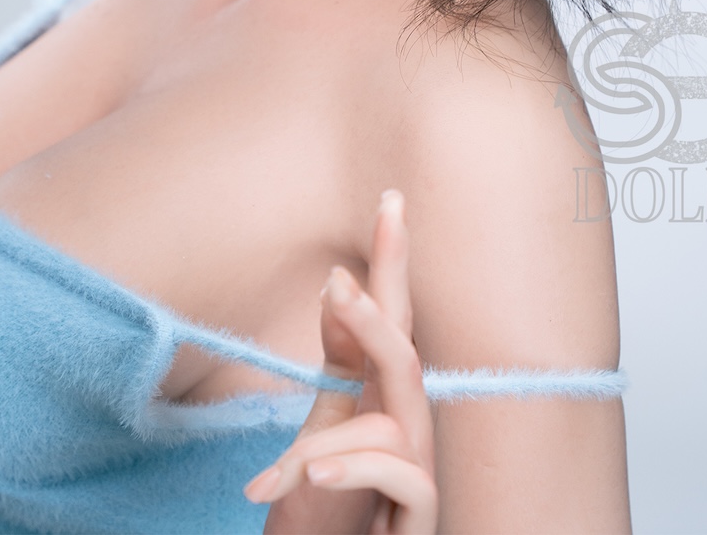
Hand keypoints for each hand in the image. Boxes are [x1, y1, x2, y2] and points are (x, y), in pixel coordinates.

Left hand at [245, 189, 437, 533]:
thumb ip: (339, 365)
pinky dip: (357, 470)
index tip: (390, 203)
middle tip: (335, 281)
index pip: (391, 324)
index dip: (392, 264)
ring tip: (283, 476)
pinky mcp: (422, 517)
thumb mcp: (319, 431)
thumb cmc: (325, 515)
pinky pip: (407, 476)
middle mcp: (409, 431)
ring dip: (327, 444)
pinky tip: (314, 478)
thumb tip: (339, 287)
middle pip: (405, 356)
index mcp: (381, 403)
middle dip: (376, 316)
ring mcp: (419, 475)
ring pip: (395, 419)